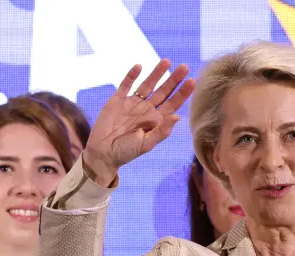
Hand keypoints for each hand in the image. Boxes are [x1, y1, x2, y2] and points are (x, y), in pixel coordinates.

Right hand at [83, 59, 194, 185]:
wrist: (102, 154)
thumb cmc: (125, 153)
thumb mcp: (146, 145)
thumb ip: (161, 132)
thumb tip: (177, 116)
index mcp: (155, 121)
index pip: (173, 104)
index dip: (182, 93)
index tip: (191, 81)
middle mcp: (146, 110)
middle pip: (163, 91)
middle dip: (173, 79)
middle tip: (184, 67)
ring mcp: (132, 104)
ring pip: (147, 85)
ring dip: (156, 73)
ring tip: (166, 61)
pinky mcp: (117, 101)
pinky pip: (125, 85)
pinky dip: (131, 76)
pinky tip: (139, 67)